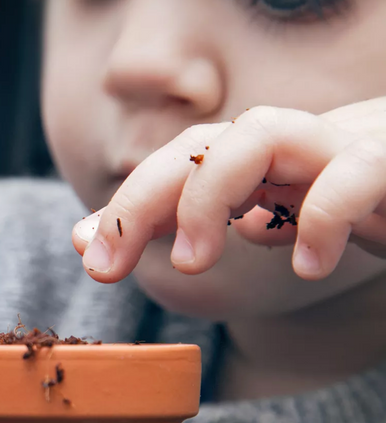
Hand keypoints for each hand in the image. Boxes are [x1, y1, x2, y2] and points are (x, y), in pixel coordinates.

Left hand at [72, 98, 385, 281]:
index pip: (179, 164)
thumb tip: (134, 236)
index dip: (126, 204)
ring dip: (209, 195)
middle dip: (145, 199)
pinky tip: (303, 265)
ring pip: (261, 134)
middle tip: (108, 264)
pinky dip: (321, 214)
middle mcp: (296, 143)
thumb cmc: (368, 196)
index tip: (89, 258)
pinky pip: (356, 173)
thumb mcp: (286, 214)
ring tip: (191, 261)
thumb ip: (217, 221)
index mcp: (265, 158)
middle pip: (203, 143)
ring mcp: (345, 145)